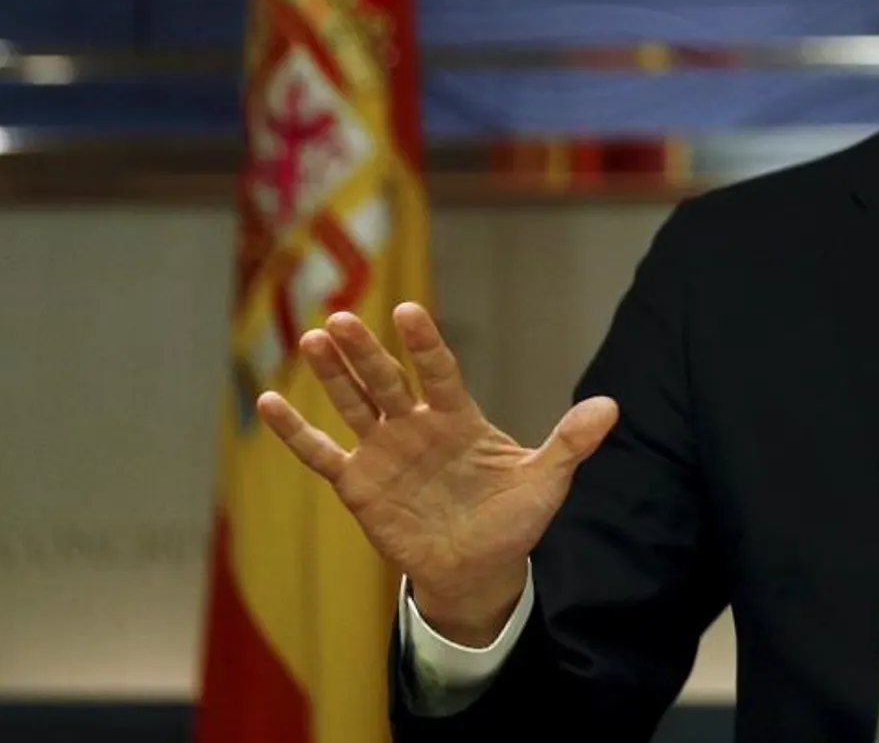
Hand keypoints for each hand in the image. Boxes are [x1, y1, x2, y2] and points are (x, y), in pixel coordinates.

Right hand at [256, 302, 618, 645]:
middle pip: (387, 380)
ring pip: (353, 405)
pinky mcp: (358, 483)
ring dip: (332, 376)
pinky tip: (267, 402)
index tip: (408, 312)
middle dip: (365, 351)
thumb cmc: (512, 519)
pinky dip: (296, 432)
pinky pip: (322, 454)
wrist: (478, 567)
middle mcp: (415, 425)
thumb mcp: (546, 481)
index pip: (438, 371)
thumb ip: (570, 443)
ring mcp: (383, 451)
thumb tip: (611, 407)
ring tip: (311, 339)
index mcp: (458, 416)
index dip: (424, 344)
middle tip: (340, 316)